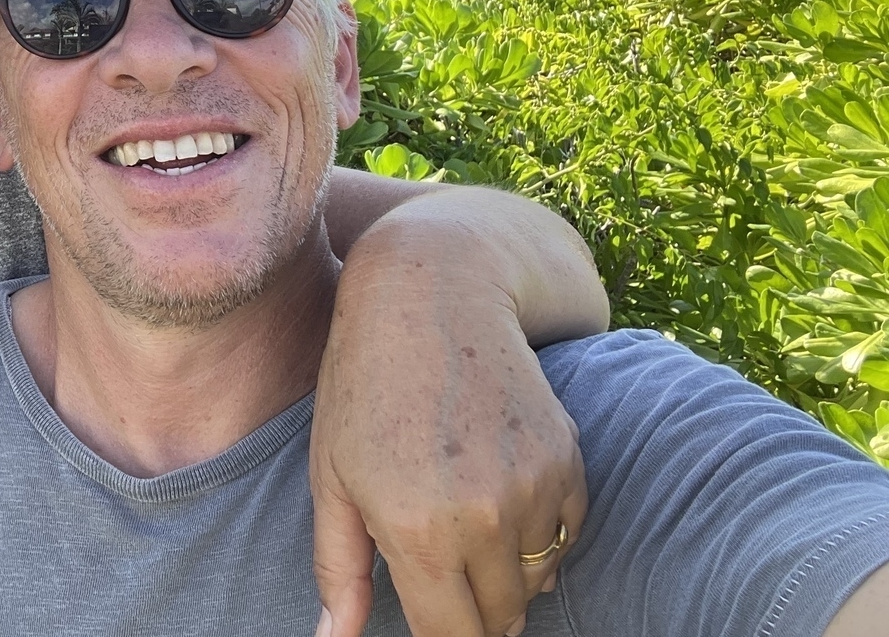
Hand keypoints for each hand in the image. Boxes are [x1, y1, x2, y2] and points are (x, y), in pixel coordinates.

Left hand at [308, 232, 587, 636]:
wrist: (433, 294)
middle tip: (442, 563)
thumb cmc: (364, 384)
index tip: (429, 613)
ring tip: (464, 513)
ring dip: (506, 569)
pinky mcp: (568, 460)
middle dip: (472, 609)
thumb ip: (338, 567)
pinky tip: (499, 487)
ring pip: (535, 580)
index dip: (438, 636)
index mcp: (416, 530)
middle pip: (499, 619)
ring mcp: (533, 489)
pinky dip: (539, 530)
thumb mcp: (330, 473)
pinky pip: (565, 535)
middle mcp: (483, 519)